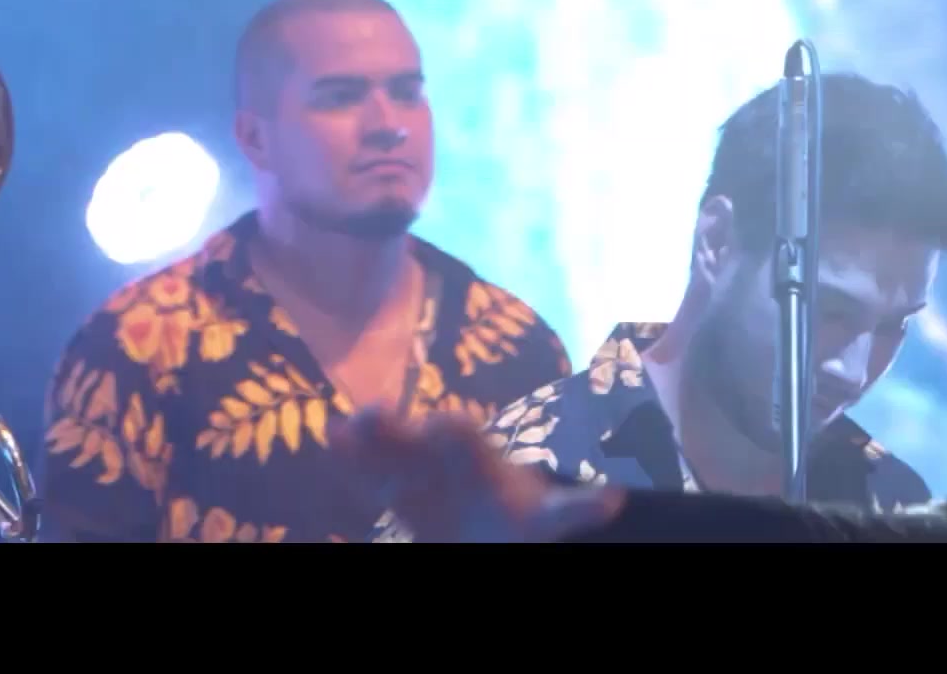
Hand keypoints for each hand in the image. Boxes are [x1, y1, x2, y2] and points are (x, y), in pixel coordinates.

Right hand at [336, 409, 624, 542]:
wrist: (495, 531)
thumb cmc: (523, 521)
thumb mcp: (549, 520)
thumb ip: (574, 510)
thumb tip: (614, 501)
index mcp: (479, 456)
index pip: (460, 434)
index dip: (448, 430)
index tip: (435, 428)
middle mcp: (445, 456)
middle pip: (416, 432)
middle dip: (395, 426)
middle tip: (372, 416)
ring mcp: (417, 469)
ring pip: (388, 447)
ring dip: (367, 437)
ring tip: (341, 432)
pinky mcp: (397, 489)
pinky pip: (372, 469)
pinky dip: (354, 456)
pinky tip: (333, 441)